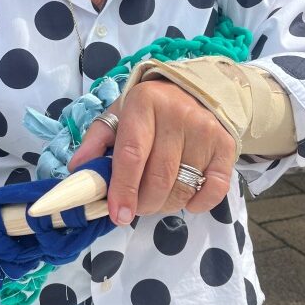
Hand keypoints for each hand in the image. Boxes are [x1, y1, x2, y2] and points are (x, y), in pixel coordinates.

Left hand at [67, 80, 235, 223]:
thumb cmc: (150, 108)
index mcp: (144, 104)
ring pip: (183, 187)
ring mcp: (206, 130)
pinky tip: (185, 200)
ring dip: (165, 206)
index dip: (124, 189)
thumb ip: (96, 140)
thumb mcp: (119, 114)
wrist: (198, 89)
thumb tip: (78, 169)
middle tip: (135, 208)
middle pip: (158, 177)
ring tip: (155, 201)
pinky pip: (214, 188)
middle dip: (143, 203)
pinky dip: (198, 203)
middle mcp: (178, 114)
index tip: (118, 214)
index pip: (132, 155)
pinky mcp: (226, 146)